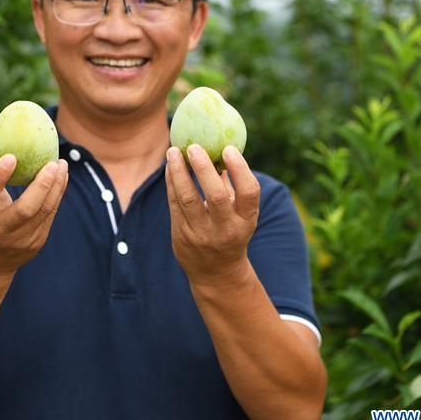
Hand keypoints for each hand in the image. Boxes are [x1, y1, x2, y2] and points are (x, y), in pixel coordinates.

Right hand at [0, 154, 68, 276]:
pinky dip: (57, 194)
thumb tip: (4, 144)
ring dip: (56, 186)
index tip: (11, 156)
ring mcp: (20, 241)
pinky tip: (61, 178)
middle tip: (52, 162)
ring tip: (62, 164)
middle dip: (42, 184)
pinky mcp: (36, 244)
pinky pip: (50, 214)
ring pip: (44, 211)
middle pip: (25, 209)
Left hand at [165, 143, 260, 287]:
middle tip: (193, 146)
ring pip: (187, 198)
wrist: (215, 273)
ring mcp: (202, 234)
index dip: (240, 169)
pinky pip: (174, 203)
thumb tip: (223, 147)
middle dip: (203, 168)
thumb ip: (233, 185)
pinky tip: (171, 165)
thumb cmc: (231, 232)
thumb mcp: (241, 214)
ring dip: (179, 172)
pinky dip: (171, 182)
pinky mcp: (181, 235)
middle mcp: (225, 229)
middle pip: (215, 196)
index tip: (228, 149)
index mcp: (246, 220)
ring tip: (174, 151)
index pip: (249, 193)